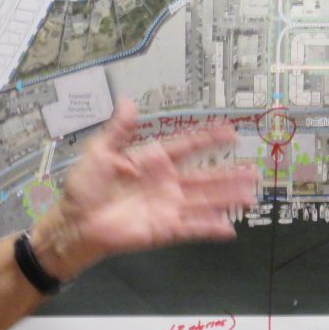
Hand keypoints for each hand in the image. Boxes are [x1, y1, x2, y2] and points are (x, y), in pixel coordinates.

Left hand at [31, 98, 257, 279]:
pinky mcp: (164, 228)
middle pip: (204, 177)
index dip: (208, 139)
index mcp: (151, 161)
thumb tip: (127, 101)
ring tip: (251, 195)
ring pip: (204, 201)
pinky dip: (209, 228)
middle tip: (253, 172)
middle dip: (228, 174)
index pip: (186, 147)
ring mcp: (167, 206)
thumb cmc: (85, 186)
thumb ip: (119, 128)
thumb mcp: (100, 151)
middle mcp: (165, 183)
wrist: (74, 221)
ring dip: (227, 198)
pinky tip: (229, 227)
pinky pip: (191, 227)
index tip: (231, 132)